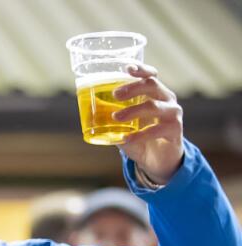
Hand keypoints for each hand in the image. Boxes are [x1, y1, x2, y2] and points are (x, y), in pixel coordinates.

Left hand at [112, 64, 183, 184]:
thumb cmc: (141, 138)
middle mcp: (167, 100)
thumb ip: (112, 118)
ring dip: (132, 110)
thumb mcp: (125, 126)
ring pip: (153, 106)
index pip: (151, 75)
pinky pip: (156, 130)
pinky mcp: (175, 130)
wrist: (158, 160)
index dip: (140, 69)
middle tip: (115, 95)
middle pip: (152, 85)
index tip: (126, 68)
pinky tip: (126, 139)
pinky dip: (139, 135)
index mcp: (156, 94)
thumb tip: (88, 111)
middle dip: (132, 87)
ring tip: (115, 117)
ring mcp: (173, 114)